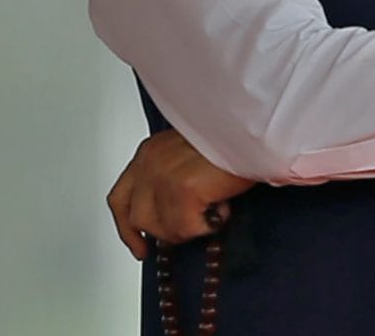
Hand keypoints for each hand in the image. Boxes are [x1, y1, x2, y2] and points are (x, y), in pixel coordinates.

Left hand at [106, 130, 255, 257]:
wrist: (253, 128)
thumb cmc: (232, 139)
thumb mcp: (190, 154)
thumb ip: (173, 178)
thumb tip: (172, 213)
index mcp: (149, 151)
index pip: (121, 199)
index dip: (127, 228)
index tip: (139, 246)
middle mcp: (149, 161)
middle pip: (138, 218)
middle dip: (165, 231)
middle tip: (189, 231)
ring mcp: (162, 175)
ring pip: (162, 228)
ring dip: (189, 228)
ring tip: (214, 209)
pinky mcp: (182, 188)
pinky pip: (186, 228)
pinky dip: (208, 225)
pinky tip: (223, 207)